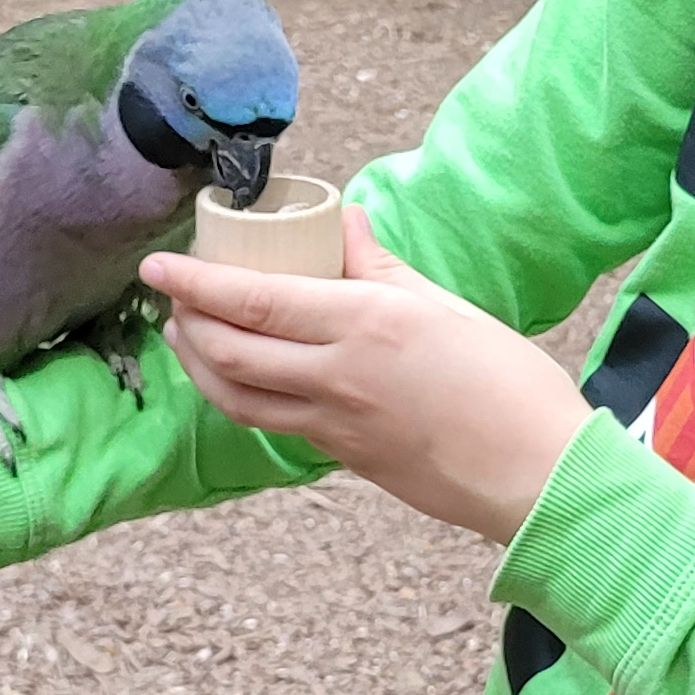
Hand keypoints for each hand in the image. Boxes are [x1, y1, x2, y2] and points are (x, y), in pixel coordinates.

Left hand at [142, 211, 587, 548]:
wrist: (537, 475)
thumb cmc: (508, 386)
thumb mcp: (444, 306)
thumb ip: (380, 265)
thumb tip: (344, 220)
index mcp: (365, 323)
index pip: (253, 300)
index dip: (194, 283)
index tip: (157, 266)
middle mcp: (338, 374)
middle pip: (228, 351)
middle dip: (186, 321)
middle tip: (170, 294)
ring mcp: (335, 423)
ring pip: (236, 396)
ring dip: (198, 364)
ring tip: (187, 333)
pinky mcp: (342, 456)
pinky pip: (271, 421)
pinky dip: (238, 393)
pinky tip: (237, 375)